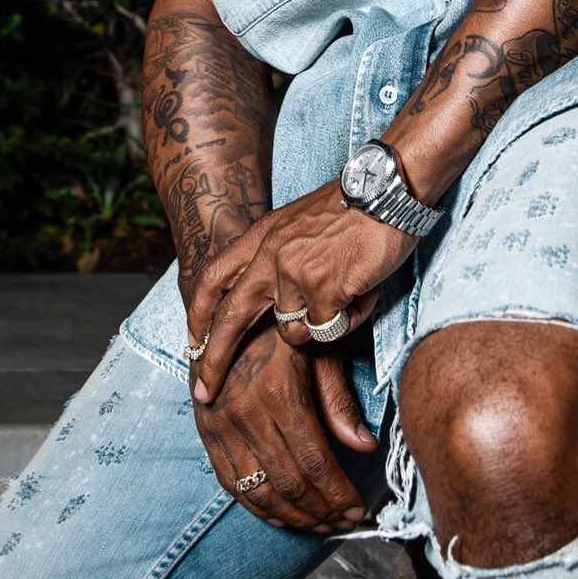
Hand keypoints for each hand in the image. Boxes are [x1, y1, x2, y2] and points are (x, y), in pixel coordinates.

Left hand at [186, 179, 412, 403]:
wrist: (386, 189)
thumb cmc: (352, 209)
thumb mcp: (297, 224)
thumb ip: (277, 255)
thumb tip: (269, 299)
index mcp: (261, 235)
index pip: (213, 276)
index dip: (198, 312)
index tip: (191, 341)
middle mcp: (270, 253)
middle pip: (231, 318)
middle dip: (215, 359)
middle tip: (205, 390)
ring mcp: (294, 272)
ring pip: (292, 332)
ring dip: (320, 326)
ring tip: (347, 296)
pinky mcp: (323, 289)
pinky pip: (327, 330)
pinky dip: (348, 320)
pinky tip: (363, 293)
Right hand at [193, 321, 376, 530]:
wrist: (224, 309)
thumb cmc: (280, 328)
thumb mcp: (317, 350)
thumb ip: (338, 400)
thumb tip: (365, 446)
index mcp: (277, 391)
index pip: (315, 462)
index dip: (340, 494)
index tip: (360, 509)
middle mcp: (244, 413)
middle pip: (289, 483)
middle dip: (322, 511)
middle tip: (346, 522)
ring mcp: (219, 425)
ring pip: (259, 491)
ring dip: (294, 517)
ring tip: (321, 525)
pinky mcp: (205, 431)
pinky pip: (231, 484)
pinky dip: (259, 507)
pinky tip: (283, 516)